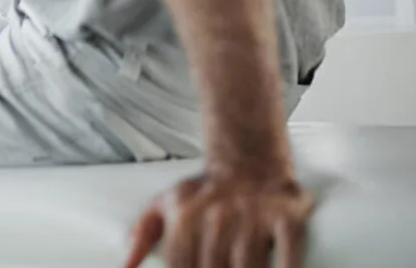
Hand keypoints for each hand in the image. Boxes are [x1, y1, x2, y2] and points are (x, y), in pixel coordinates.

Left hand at [124, 171, 313, 267]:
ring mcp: (254, 216)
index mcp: (186, 216)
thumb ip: (143, 235)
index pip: (182, 267)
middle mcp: (218, 216)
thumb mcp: (166, 205)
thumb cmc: (204, 193)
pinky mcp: (287, 216)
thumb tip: (127, 266)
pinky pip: (289, 257)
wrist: (248, 158)